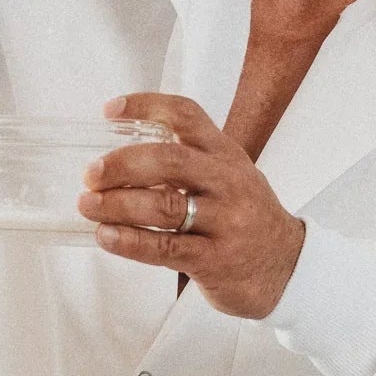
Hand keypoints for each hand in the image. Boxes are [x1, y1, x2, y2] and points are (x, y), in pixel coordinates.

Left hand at [79, 94, 306, 318]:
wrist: (288, 268)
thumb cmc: (246, 219)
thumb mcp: (229, 178)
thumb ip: (188, 163)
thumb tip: (120, 158)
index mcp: (226, 155)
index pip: (186, 117)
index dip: (146, 107)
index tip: (110, 111)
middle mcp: (227, 183)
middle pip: (170, 161)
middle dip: (123, 164)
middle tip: (91, 174)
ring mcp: (224, 222)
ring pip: (164, 206)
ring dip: (118, 205)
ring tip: (88, 206)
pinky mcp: (215, 260)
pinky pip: (166, 248)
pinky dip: (130, 241)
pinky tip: (106, 237)